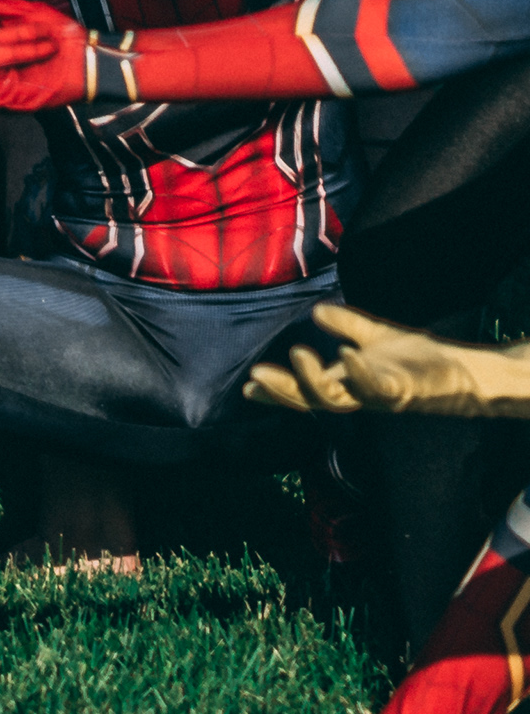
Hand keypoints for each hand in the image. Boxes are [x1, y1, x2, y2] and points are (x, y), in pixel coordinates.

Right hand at [243, 302, 529, 417]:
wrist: (466, 371)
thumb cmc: (421, 360)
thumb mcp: (376, 336)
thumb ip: (347, 324)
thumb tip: (316, 311)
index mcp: (347, 385)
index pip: (305, 394)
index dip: (276, 394)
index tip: (247, 387)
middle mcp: (358, 396)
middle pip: (313, 402)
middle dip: (285, 391)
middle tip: (259, 374)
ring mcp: (379, 397)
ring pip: (337, 401)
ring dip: (314, 380)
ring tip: (300, 354)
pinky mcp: (403, 393)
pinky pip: (376, 388)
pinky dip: (358, 373)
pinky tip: (345, 353)